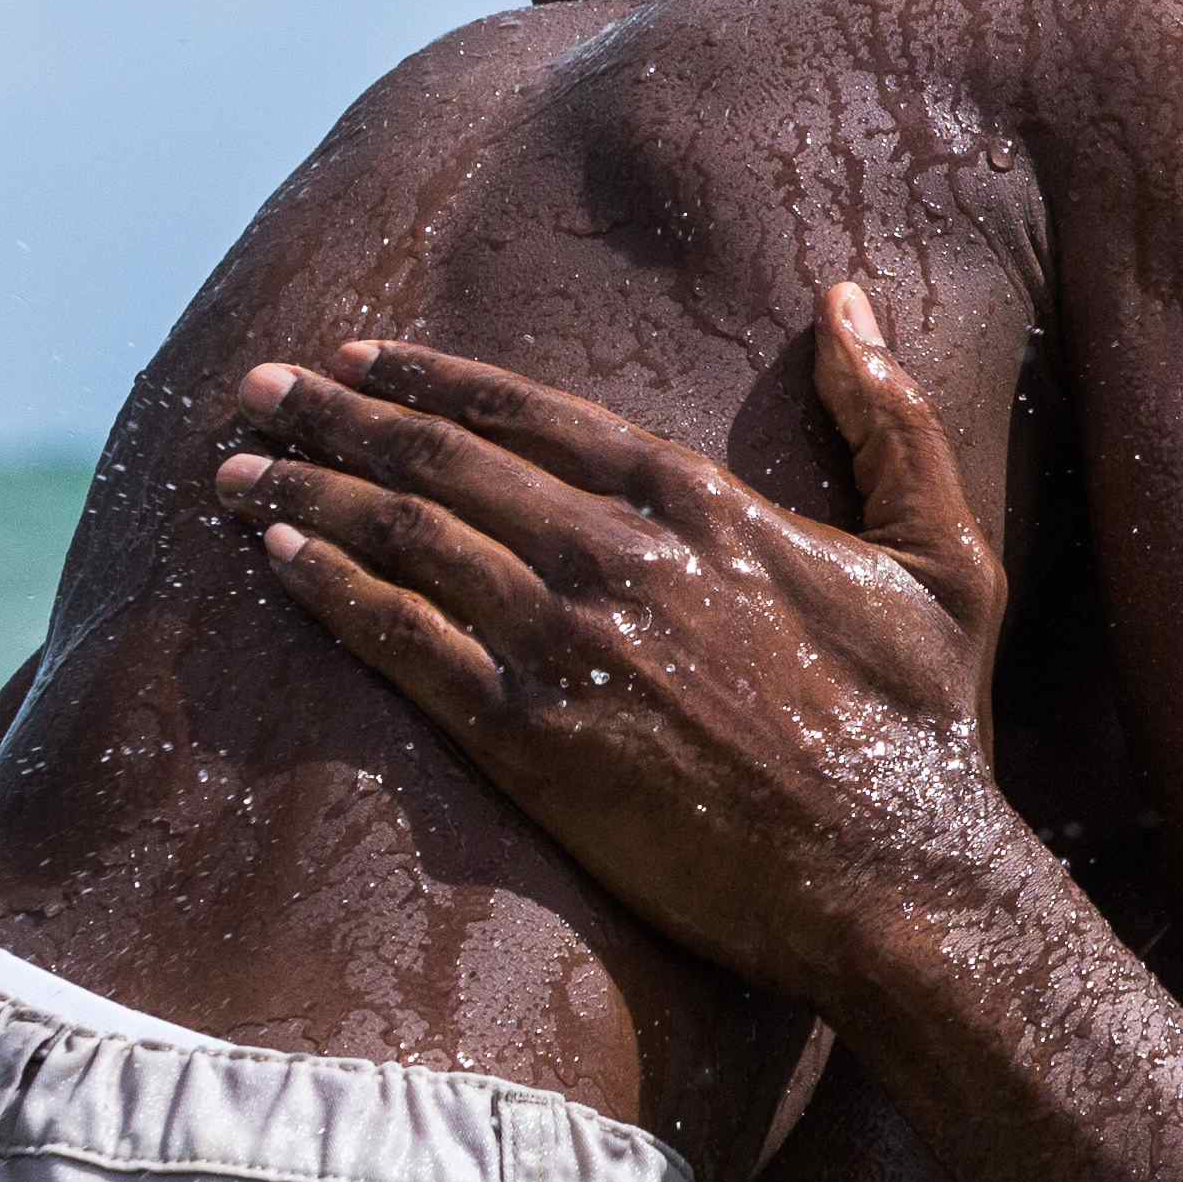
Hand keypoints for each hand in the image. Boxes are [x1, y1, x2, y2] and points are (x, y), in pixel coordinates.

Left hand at [218, 283, 1017, 1007]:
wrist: (894, 882)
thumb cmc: (927, 728)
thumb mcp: (946, 555)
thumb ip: (892, 419)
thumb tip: (847, 300)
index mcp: (708, 505)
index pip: (540, 414)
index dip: (441, 377)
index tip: (364, 356)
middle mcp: (622, 557)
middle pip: (447, 461)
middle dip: (340, 416)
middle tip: (261, 390)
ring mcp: (570, 647)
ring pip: (406, 538)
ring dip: (309, 493)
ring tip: (236, 470)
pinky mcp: (532, 740)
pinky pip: (401, 643)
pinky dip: (330, 590)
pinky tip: (275, 561)